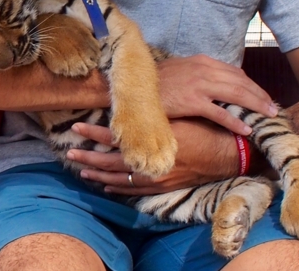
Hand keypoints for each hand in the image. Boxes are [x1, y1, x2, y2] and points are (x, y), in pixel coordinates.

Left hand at [67, 119, 239, 194]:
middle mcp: (151, 163)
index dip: (93, 133)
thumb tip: (126, 107)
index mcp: (151, 143)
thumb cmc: (203, 129)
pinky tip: (107, 186)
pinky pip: (135, 191)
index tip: (76, 127)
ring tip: (81, 170)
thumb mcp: (175, 117)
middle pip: (111, 162)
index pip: (115, 138)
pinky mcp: (164, 187)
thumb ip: (150, 118)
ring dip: (99, 174)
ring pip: (120, 179)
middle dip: (89, 158)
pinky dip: (118, 188)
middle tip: (70, 153)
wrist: (229, 154)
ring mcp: (156, 178)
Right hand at [157, 55, 277, 133]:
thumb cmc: (155, 82)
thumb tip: (214, 83)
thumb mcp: (179, 70)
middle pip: (240, 82)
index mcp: (201, 61)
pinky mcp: (192, 101)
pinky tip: (246, 129)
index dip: (251, 85)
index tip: (260, 95)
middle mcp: (203, 69)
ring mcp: (199, 85)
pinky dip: (235, 121)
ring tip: (267, 116)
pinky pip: (220, 112)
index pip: (234, 72)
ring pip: (236, 94)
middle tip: (272, 108)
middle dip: (259, 95)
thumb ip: (198, 74)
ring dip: (255, 105)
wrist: (135, 87)